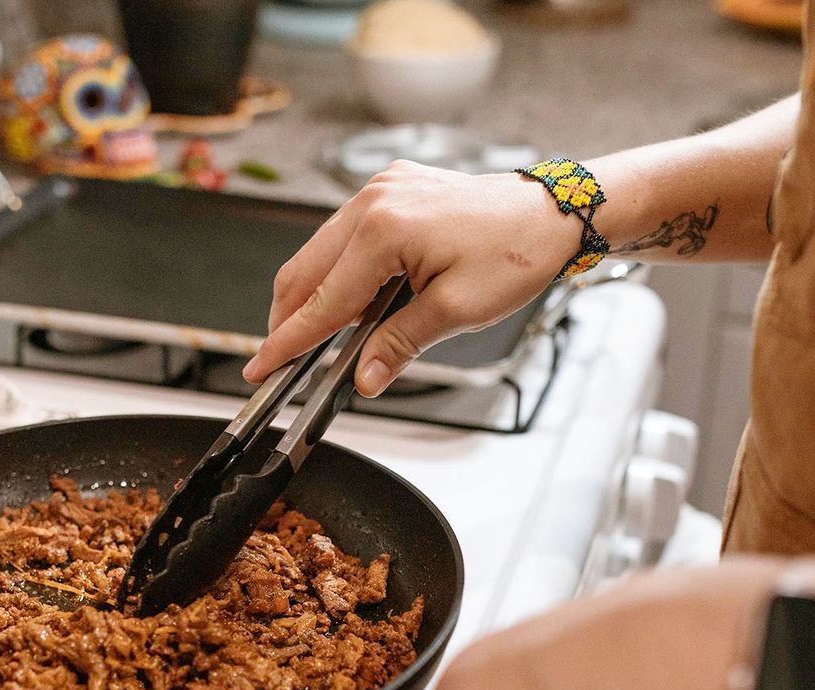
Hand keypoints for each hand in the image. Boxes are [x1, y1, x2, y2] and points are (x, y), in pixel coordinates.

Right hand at [244, 161, 580, 396]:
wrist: (553, 212)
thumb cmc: (517, 251)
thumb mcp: (456, 311)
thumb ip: (398, 344)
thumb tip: (363, 377)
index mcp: (385, 229)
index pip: (321, 301)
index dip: (288, 341)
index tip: (260, 367)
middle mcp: (373, 200)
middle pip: (304, 270)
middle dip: (287, 319)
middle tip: (277, 360)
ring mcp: (380, 189)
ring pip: (318, 251)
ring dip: (311, 295)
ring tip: (312, 337)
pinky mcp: (390, 188)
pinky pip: (343, 234)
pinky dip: (335, 269)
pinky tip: (346, 300)